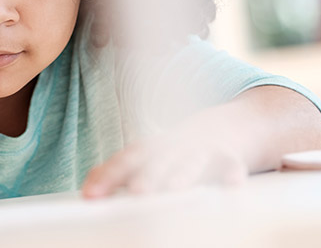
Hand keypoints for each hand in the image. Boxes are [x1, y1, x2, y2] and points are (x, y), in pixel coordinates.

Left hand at [81, 124, 247, 197]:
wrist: (226, 126)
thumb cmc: (176, 150)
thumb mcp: (147, 157)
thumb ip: (117, 171)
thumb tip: (88, 189)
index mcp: (150, 149)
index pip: (125, 161)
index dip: (108, 176)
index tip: (91, 195)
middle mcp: (173, 148)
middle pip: (157, 161)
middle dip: (147, 176)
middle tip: (138, 191)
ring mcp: (200, 150)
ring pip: (191, 163)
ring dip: (183, 174)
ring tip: (174, 189)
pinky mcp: (227, 156)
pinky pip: (230, 163)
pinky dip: (232, 171)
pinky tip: (232, 183)